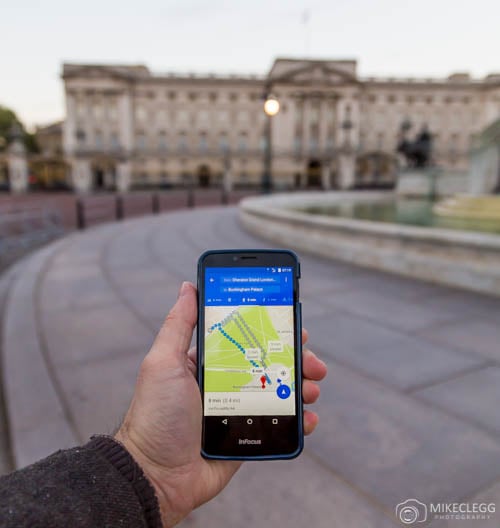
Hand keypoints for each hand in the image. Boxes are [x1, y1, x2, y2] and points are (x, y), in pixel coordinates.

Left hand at [116, 281, 326, 526]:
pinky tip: (308, 418)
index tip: (292, 323)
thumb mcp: (162, 362)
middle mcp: (227, 381)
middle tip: (312, 361)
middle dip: (296, 358)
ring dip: (302, 386)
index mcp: (209, 361)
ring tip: (311, 389)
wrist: (156, 476)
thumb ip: (178, 324)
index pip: (247, 337)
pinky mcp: (248, 435)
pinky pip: (281, 424)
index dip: (271, 329)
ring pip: (281, 390)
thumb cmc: (155, 414)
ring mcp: (240, 408)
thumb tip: (187, 286)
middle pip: (270, 362)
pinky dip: (299, 420)